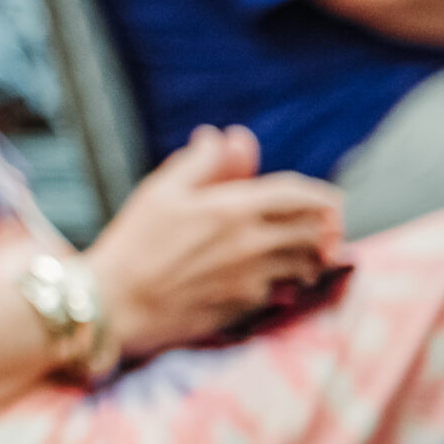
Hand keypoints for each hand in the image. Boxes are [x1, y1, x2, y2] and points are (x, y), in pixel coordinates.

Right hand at [85, 125, 341, 359]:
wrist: (117, 304)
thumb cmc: (134, 242)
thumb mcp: (161, 192)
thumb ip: (201, 163)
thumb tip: (224, 137)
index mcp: (233, 208)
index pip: (299, 195)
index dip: (319, 195)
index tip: (326, 199)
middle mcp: (252, 243)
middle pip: (315, 230)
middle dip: (324, 225)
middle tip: (324, 225)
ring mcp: (253, 277)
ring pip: (308, 262)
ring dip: (313, 254)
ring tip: (308, 251)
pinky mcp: (247, 306)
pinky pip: (284, 289)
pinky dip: (288, 281)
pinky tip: (277, 278)